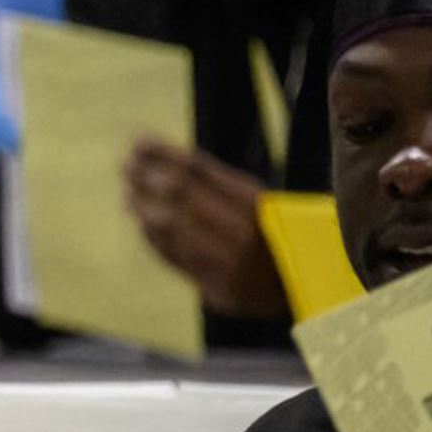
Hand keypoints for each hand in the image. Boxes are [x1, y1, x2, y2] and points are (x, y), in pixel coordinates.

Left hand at [123, 138, 287, 318]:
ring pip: (173, 227)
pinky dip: (155, 240)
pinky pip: (176, 258)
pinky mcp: (220, 289)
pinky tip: (144, 226)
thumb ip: (219, 188)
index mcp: (256, 203)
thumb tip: (161, 162)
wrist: (307, 289)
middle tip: (124, 165)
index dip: (163, 153)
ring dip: (144, 208)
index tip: (137, 142)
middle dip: (147, 176)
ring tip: (128, 196)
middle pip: (181, 194)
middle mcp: (243, 231)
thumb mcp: (260, 204)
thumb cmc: (276, 237)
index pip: (199, 169)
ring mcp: (230, 262)